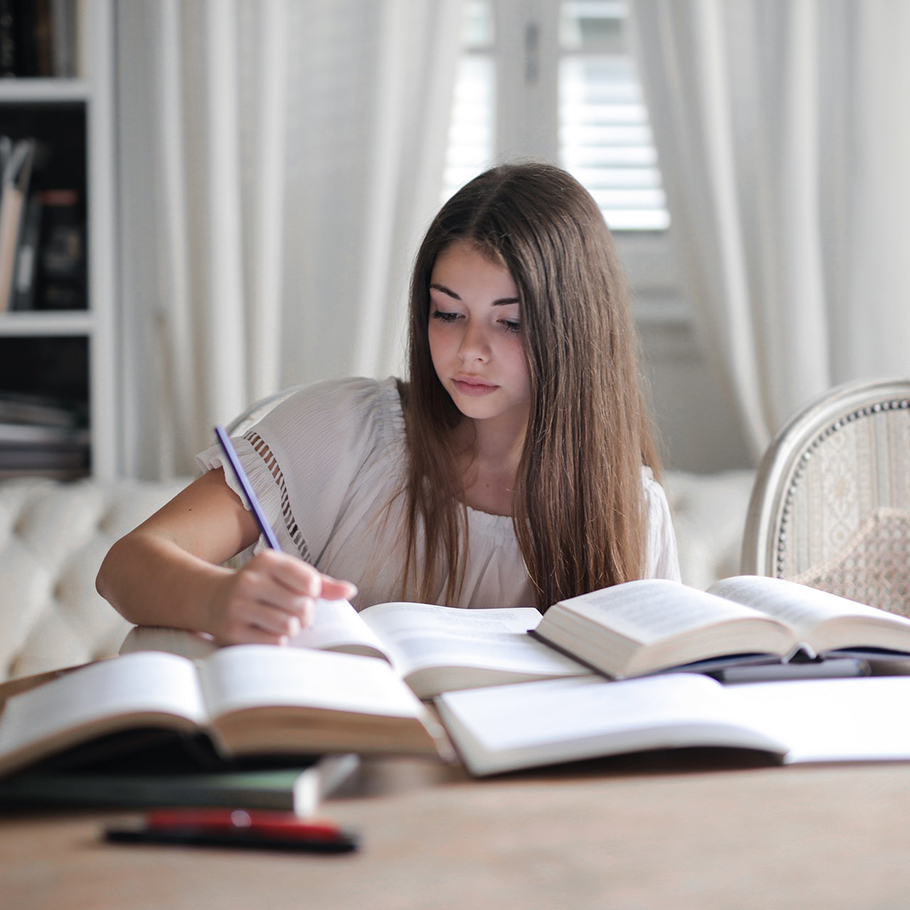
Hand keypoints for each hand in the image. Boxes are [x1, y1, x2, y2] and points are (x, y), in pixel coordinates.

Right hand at [209, 550, 356, 645]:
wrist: (211, 598)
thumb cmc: (261, 587)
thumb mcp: (286, 576)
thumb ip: (321, 583)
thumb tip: (350, 591)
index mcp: (267, 560)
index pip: (310, 581)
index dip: (313, 593)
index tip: (301, 593)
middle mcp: (250, 580)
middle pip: (303, 607)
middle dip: (304, 614)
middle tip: (292, 612)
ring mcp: (238, 606)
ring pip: (289, 627)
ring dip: (291, 629)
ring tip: (280, 621)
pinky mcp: (232, 631)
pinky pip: (274, 642)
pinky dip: (276, 641)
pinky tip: (265, 631)